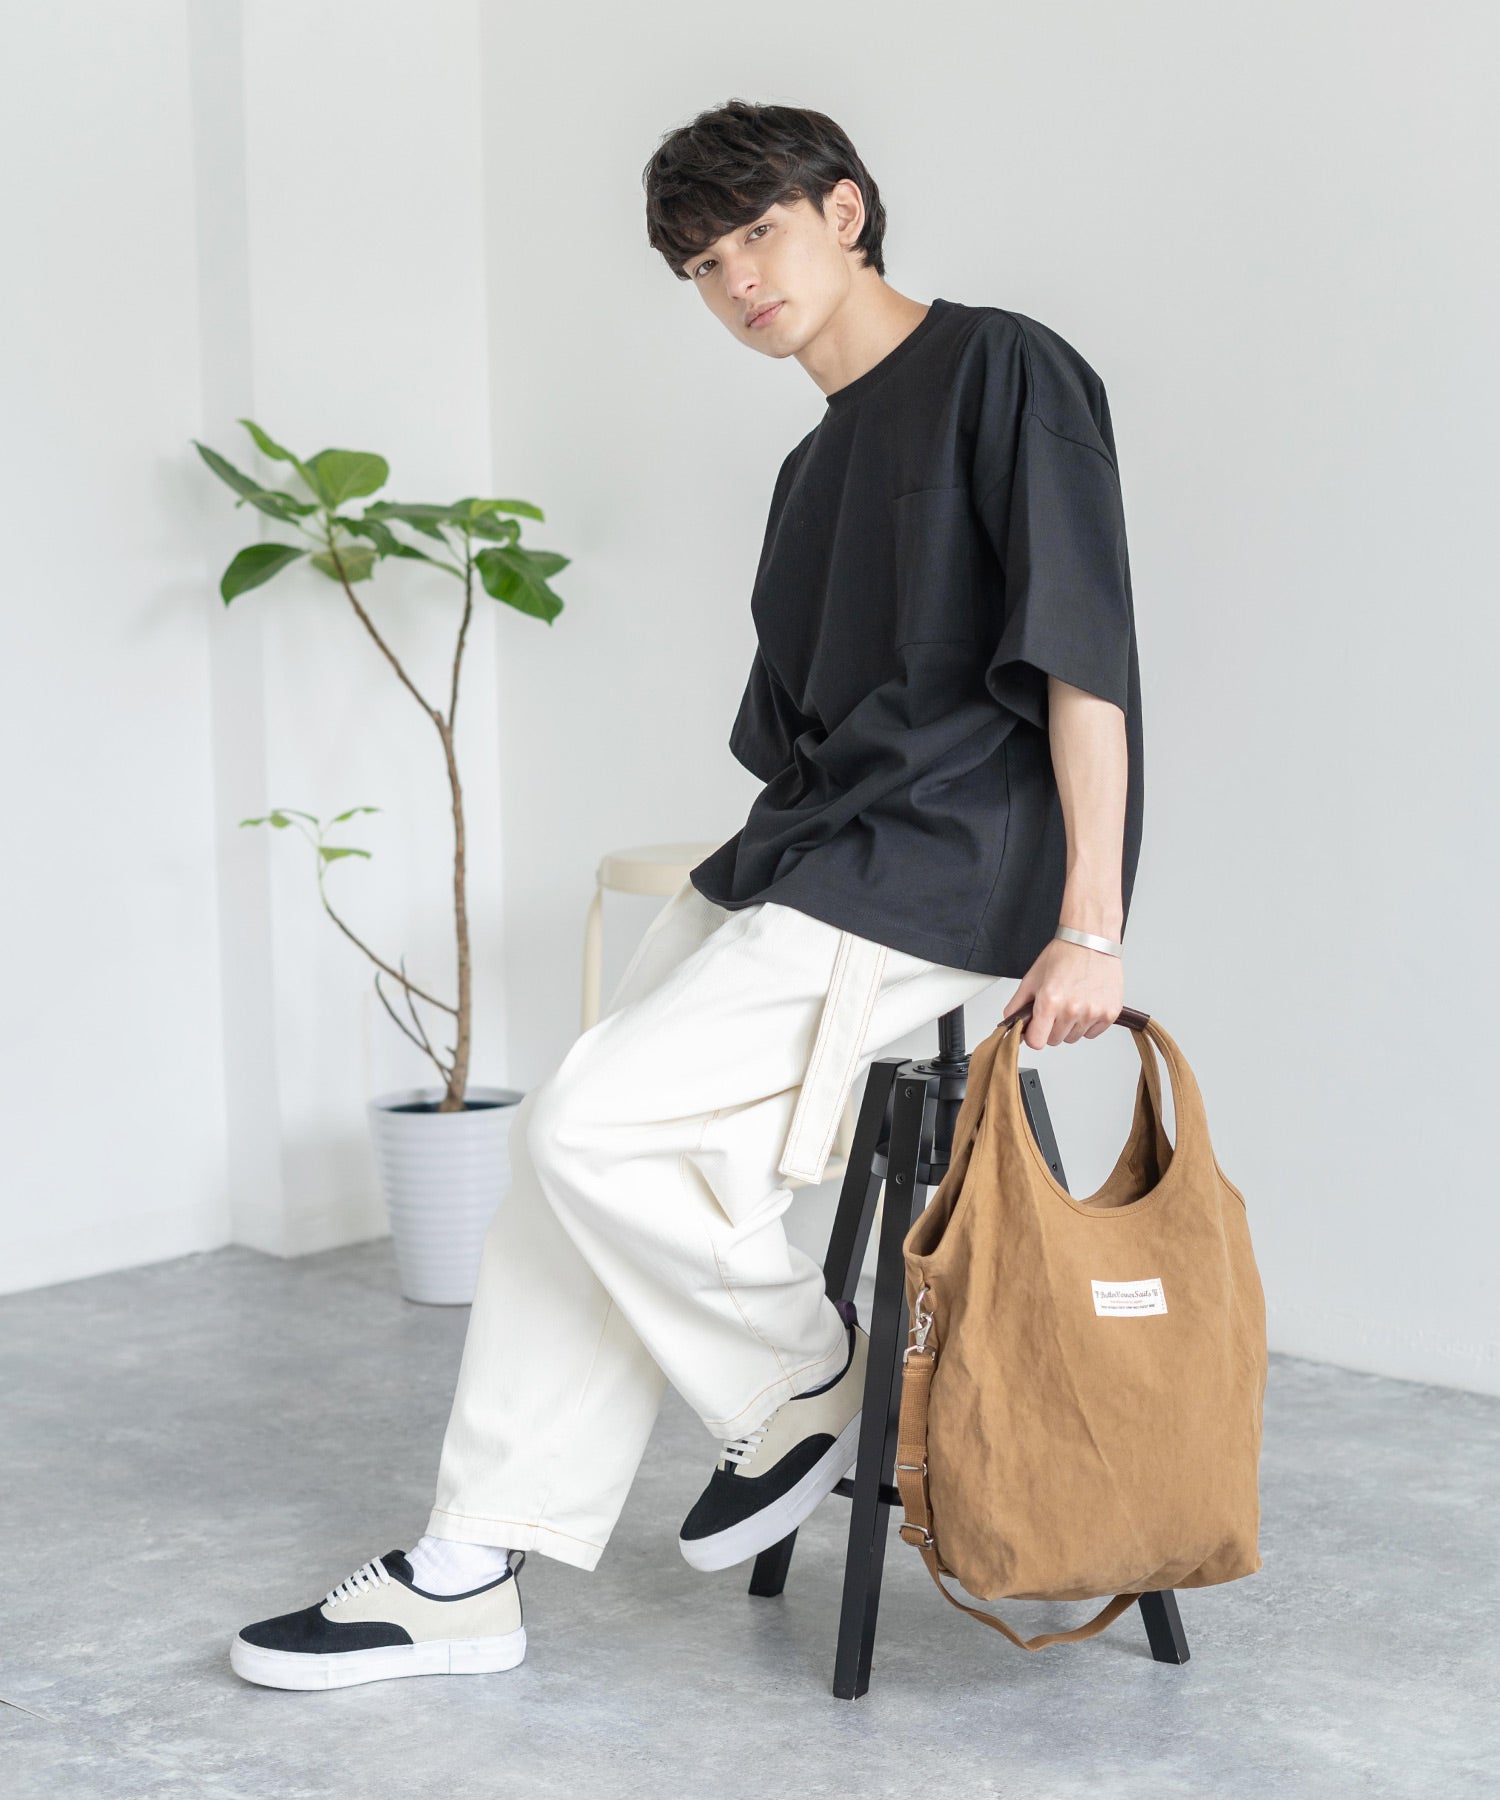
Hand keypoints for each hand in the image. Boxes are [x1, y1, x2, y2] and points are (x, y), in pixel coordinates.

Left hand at [1002, 937, 1124, 1049]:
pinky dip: (1088, 1023)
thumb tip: (1012, 1026)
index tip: (1036, 1027)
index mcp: (1050, 1001)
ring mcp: (1093, 1013)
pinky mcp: (1110, 1013)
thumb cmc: (1063, 955)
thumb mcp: (1032, 978)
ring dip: (1070, 1025)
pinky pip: (1093, 1033)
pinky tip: (1086, 1003)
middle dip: (1052, 1028)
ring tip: (1073, 1001)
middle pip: (1055, 1041)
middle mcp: (1072, 1010)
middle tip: (1056, 1006)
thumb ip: (1017, 1006)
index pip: (1037, 1042)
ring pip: (1074, 1037)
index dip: (1034, 1035)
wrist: (1092, 940)